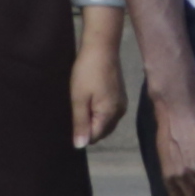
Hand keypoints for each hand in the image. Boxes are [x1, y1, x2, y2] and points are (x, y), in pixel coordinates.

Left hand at [68, 33, 124, 149]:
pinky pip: (109, 113)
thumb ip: (80, 124)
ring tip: (82, 103)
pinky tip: (90, 99)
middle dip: (88, 127)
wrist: (102, 49)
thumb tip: (80, 146)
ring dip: (93, 119)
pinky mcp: (120, 96)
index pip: (94, 137)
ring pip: (105, 122)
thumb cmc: (87, 73)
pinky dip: (99, 112)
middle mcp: (120, 112)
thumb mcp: (79, 99)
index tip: (72, 117)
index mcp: (110, 114)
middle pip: (101, 131)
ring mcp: (122, 104)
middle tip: (76, 110)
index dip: (81, 132)